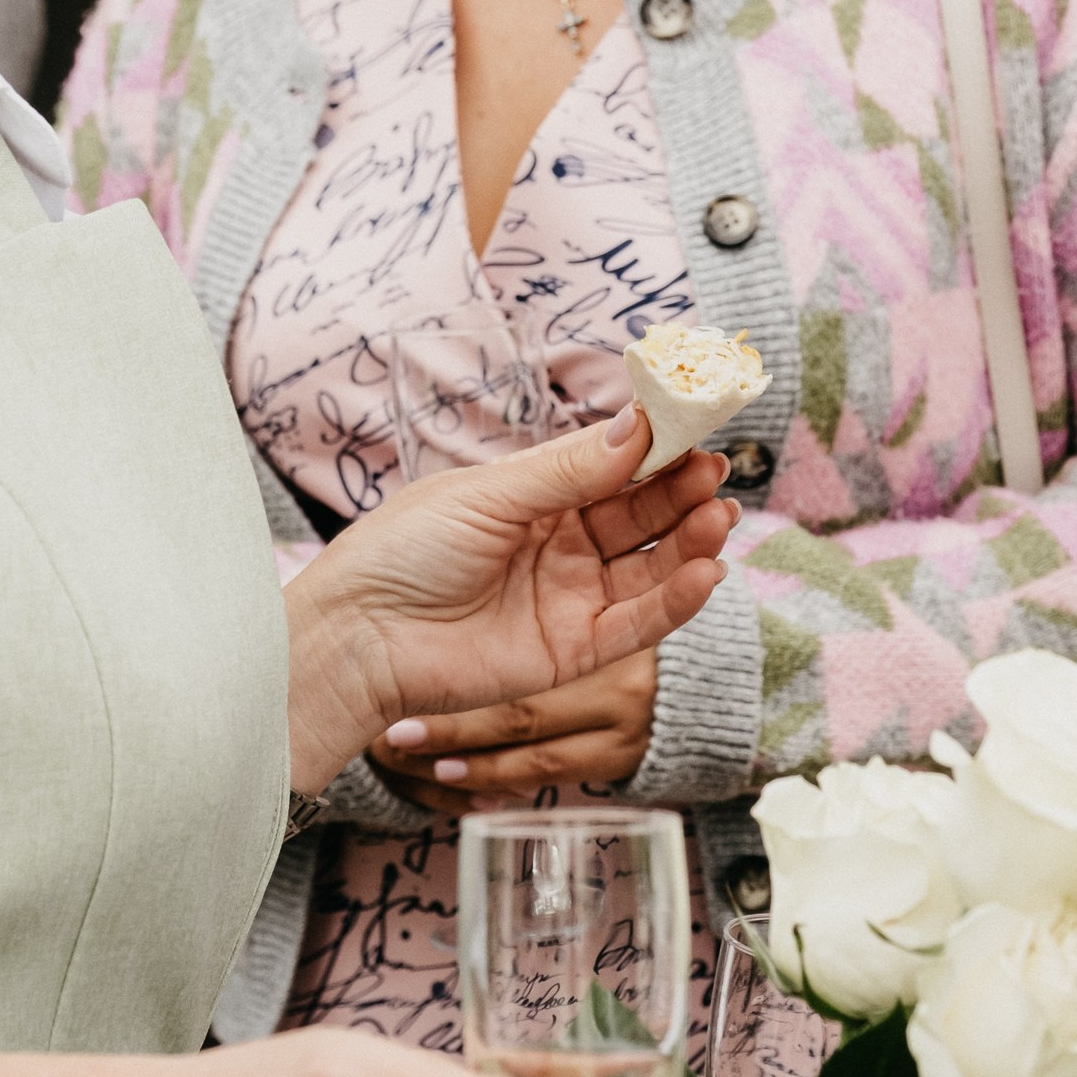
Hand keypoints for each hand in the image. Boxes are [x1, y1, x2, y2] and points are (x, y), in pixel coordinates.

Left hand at [283, 406, 732, 793]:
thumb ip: (567, 469)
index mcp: (535, 498)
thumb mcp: (487, 495)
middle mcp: (561, 545)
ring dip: (690, 542)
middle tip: (716, 470)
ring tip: (719, 515)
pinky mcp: (573, 652)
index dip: (656, 450)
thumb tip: (637, 425)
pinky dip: (676, 599)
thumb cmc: (402, 551)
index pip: (612, 467)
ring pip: (649, 567)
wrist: (357, 636)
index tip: (697, 427)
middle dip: (681, 492)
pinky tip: (706, 571)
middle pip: (640, 515)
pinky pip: (637, 624)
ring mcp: (570, 598)